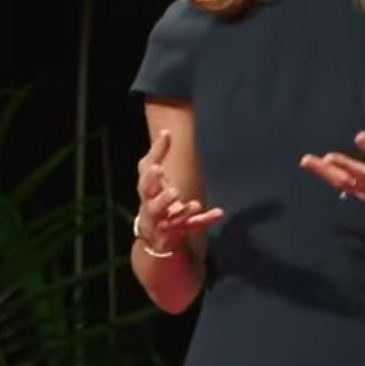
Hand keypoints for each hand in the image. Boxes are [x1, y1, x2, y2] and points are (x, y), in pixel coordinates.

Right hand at [135, 128, 223, 254]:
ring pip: (169, 216)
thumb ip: (158, 153)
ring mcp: (164, 220)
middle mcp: (152, 205)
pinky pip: (192, 226)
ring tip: (190, 202)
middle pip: (151, 199)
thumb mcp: (152, 176)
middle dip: (161, 194)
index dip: (152, 166)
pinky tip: (218, 212)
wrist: (153, 234)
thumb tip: (166, 131)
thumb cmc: (153, 197)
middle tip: (171, 186)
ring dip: (180, 210)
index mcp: (146, 189)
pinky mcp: (179, 231)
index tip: (160, 158)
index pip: (145, 174)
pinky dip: (205, 220)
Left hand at [299, 107, 364, 227]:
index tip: (360, 136)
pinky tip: (313, 166)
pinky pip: (343, 185)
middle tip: (328, 157)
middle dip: (345, 166)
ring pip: (345, 182)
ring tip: (306, 160)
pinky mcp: (364, 195)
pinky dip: (328, 176)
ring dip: (325, 172)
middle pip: (360, 175)